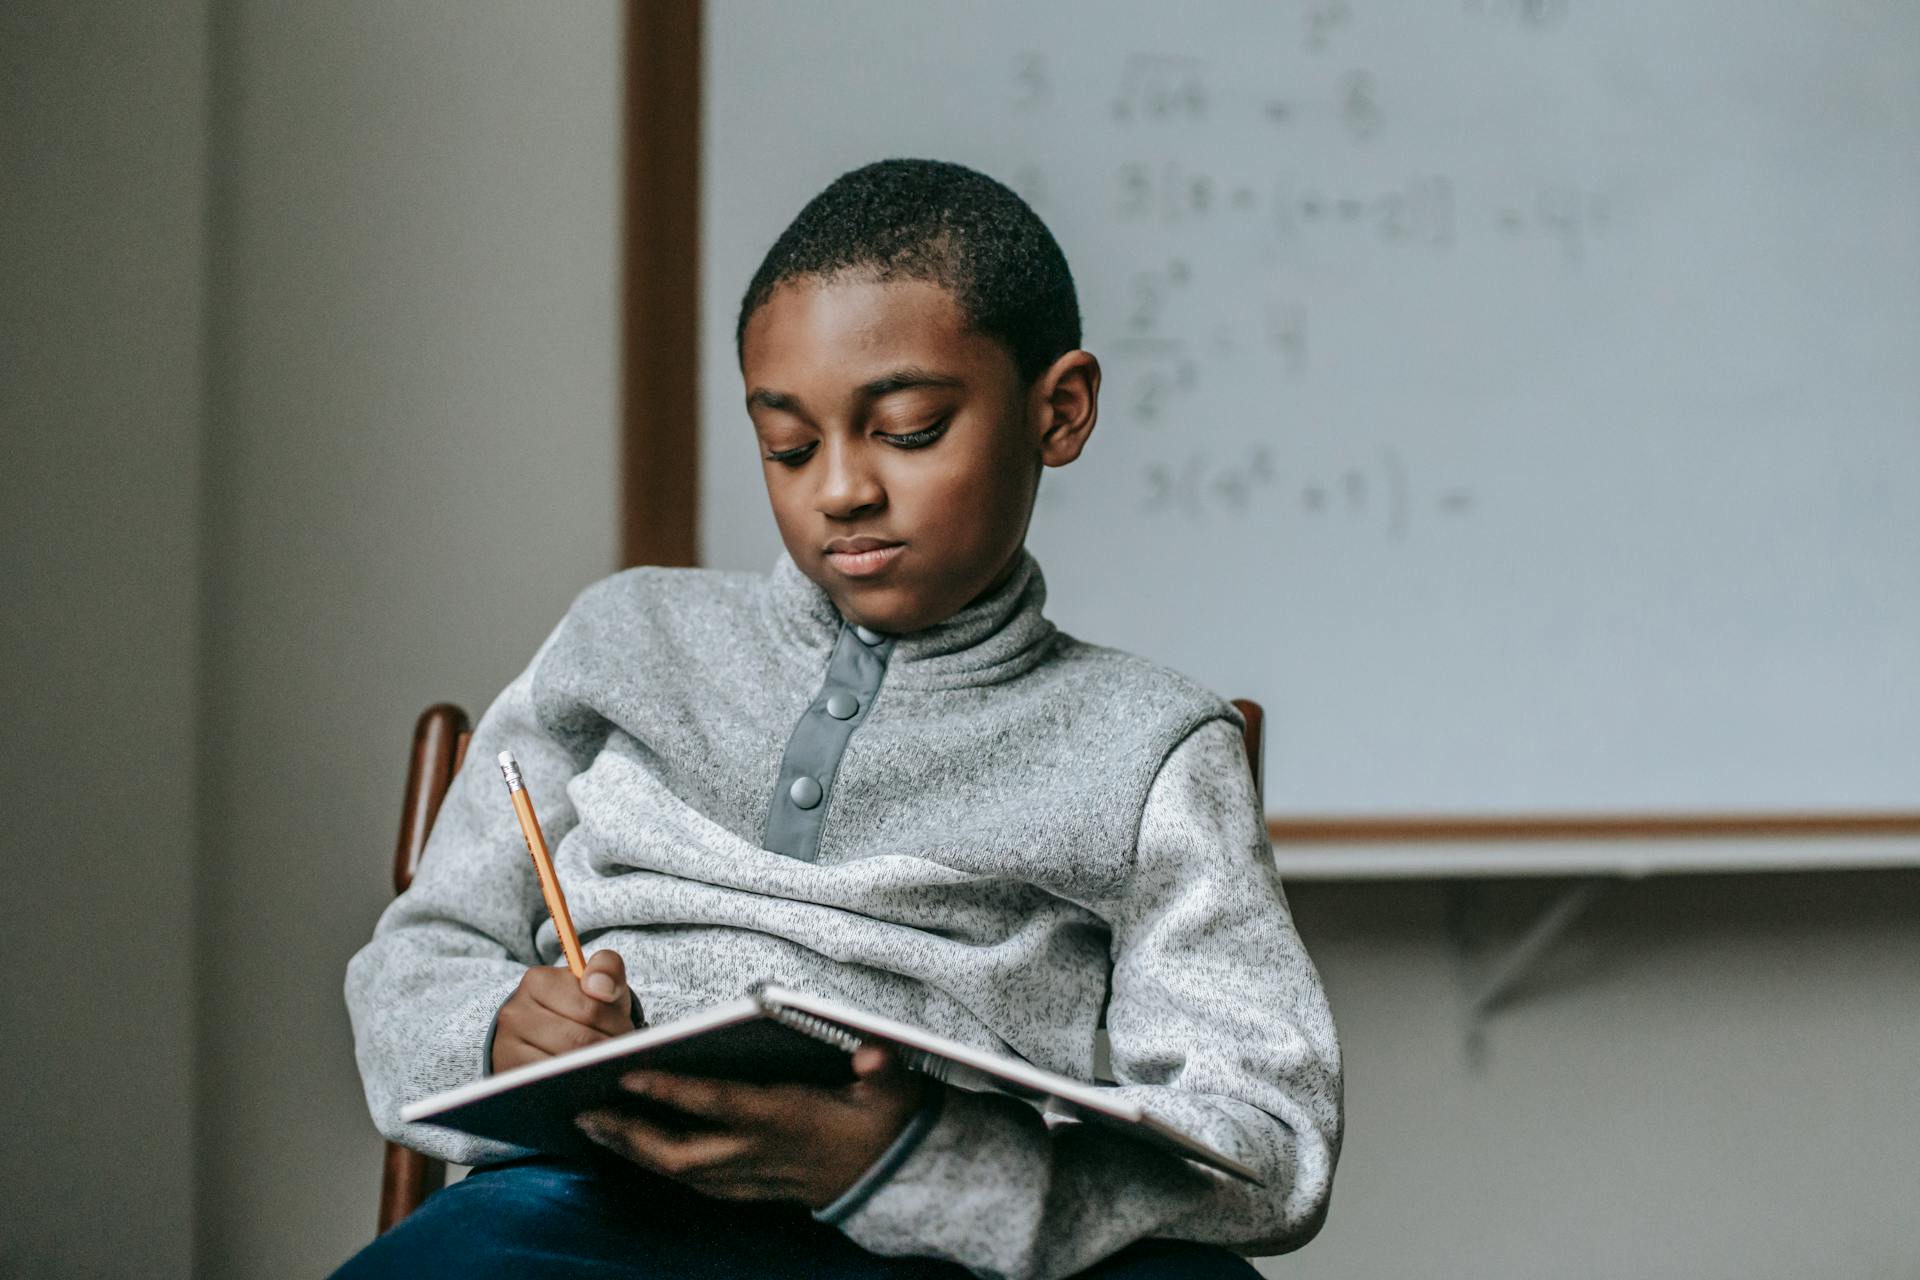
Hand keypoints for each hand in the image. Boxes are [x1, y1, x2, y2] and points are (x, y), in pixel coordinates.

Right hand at [491, 948, 639, 1074]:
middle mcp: (515, 1013)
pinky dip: (573, 1087)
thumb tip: (600, 987)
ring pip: (565, 1066)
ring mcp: (507, 1046)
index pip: (591, 1009)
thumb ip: (608, 969)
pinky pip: (550, 1086)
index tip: (624, 1030)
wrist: (548, 1034)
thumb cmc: (581, 1006)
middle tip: (620, 1054)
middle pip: (580, 1040)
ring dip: (594, 1070)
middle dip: (609, 1050)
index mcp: (537, 981)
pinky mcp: (510, 1075)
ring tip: (604, 1065)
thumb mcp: (598, 982)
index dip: (617, 1025)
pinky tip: (583, 1081)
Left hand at [574, 1043, 931, 1209]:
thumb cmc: (884, 1122)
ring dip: (631, 1151)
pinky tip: (631, 1147)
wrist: (893, 1179)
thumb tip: (872, 1054)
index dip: (673, 1091)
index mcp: (786, 1119)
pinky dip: (654, 1164)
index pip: (720, 1104)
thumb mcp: (893, 1090)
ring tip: (591, 1124)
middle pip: (679, 1152)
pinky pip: (690, 1181)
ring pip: (678, 1171)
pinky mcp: (749, 1189)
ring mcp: (750, 1176)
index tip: (630, 1072)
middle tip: (581, 1110)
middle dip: (627, 1134)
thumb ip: (882, 1067)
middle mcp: (759, 1152)